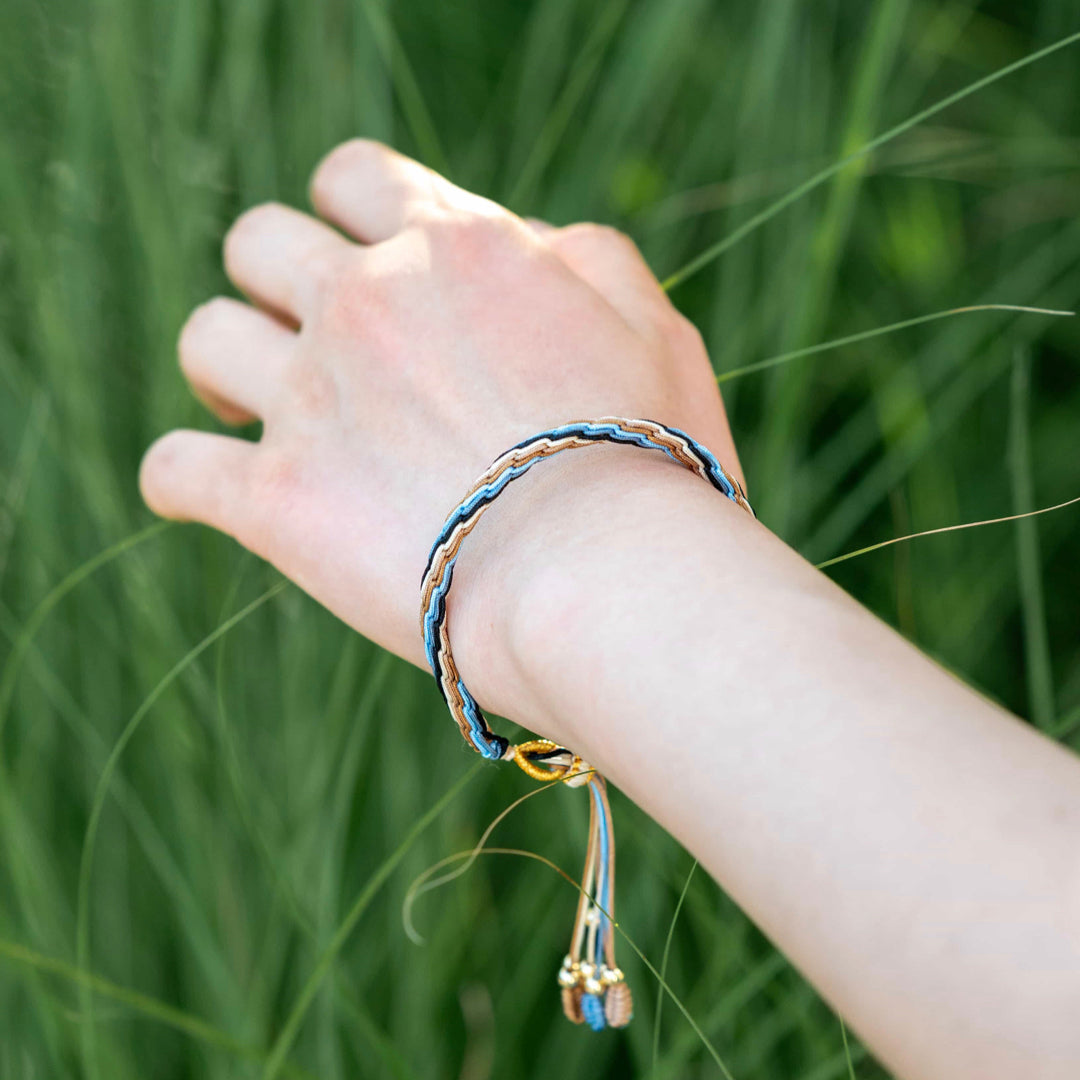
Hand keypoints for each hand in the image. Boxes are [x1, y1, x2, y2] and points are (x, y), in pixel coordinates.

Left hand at [140, 139, 740, 675]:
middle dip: (274, 278)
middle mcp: (366, 301)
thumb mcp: (653, 325)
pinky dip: (181, 476)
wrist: (601, 575)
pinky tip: (205, 491)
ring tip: (244, 407)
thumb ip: (584, 259)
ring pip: (204, 337)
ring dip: (222, 367)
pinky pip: (174, 467)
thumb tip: (532, 244)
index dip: (351, 212)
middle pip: (258, 240)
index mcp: (453, 248)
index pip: (356, 175)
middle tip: (301, 337)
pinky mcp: (277, 500)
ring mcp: (311, 398)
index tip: (368, 262)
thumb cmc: (648, 460)